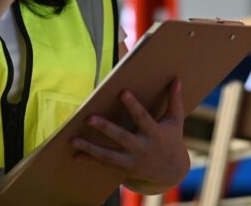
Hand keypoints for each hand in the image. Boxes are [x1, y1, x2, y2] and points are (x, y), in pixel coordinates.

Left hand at [71, 79, 189, 193]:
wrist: (171, 171)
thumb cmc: (171, 139)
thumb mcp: (175, 120)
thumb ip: (174, 100)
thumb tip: (176, 79)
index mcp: (155, 133)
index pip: (143, 117)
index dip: (133, 105)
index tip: (123, 92)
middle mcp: (143, 148)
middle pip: (122, 138)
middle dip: (106, 128)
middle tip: (90, 118)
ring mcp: (132, 160)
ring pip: (109, 155)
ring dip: (90, 148)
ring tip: (74, 139)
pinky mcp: (124, 169)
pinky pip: (105, 164)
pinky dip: (90, 159)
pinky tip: (75, 154)